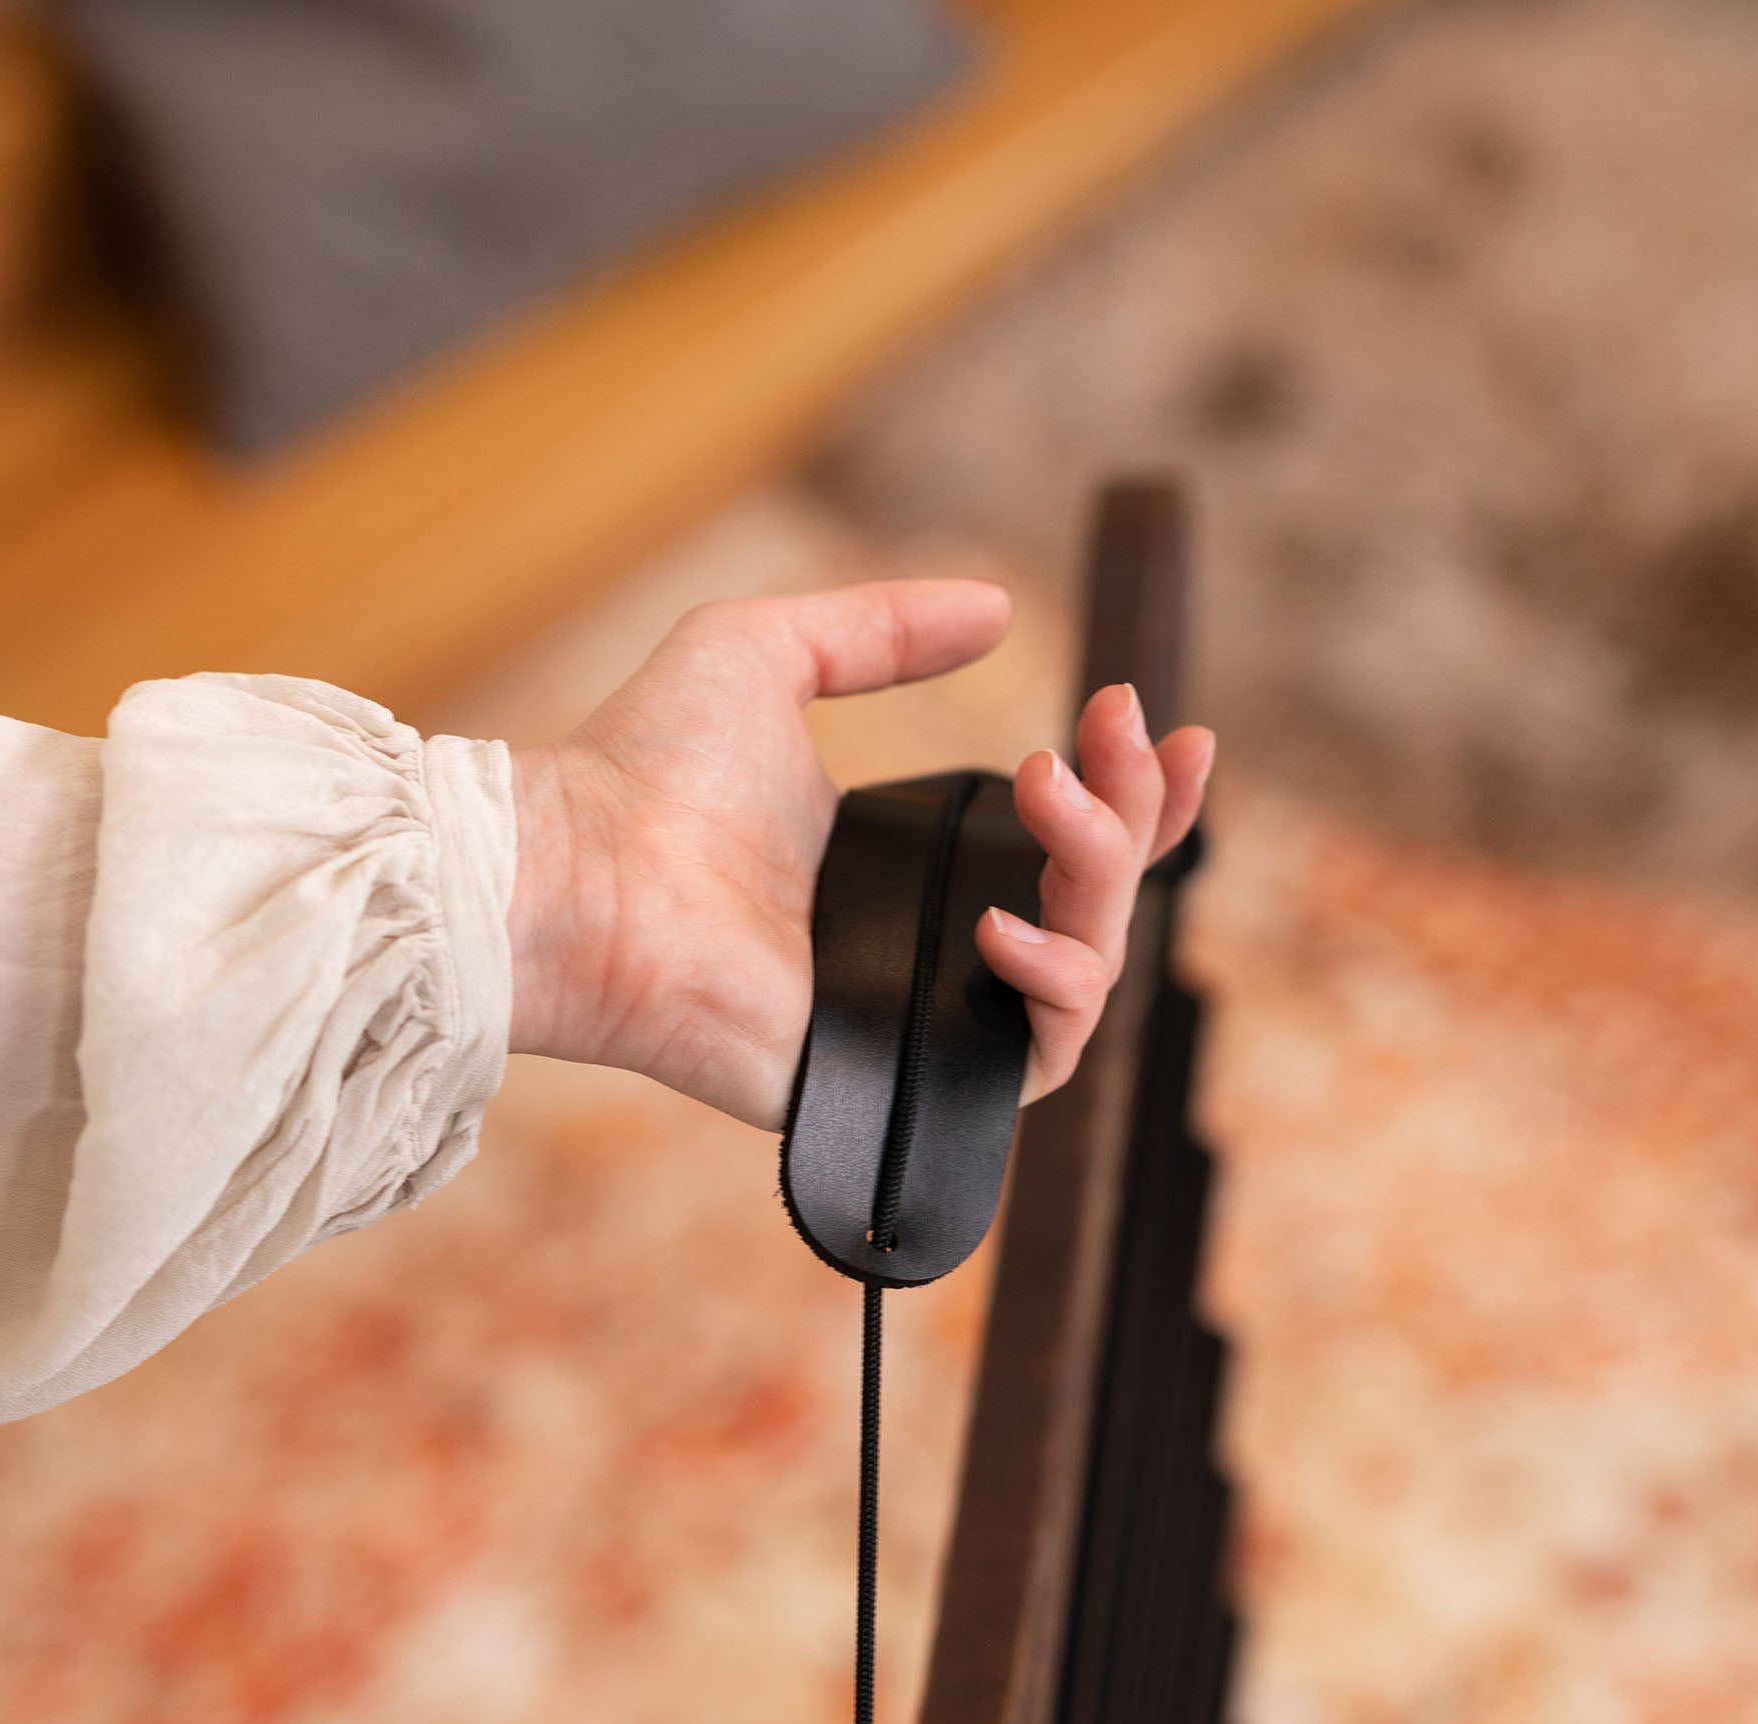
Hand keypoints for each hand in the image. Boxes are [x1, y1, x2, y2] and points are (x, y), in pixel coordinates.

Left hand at [505, 581, 1213, 1127]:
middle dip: (1132, 809)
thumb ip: (882, 627)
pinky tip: (999, 926)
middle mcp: (931, 943)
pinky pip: (1041, 1058)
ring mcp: (926, 1015)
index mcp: (911, 860)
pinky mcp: (911, 1080)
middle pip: (1100, 898)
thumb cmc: (648, 769)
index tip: (1167, 728)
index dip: (1137, 796)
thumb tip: (997, 609)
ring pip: (1092, 970)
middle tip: (1100, 734)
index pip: (1065, 843)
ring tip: (1046, 799)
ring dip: (1100, 874)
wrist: (590, 876)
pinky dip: (1051, 988)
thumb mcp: (772, 650)